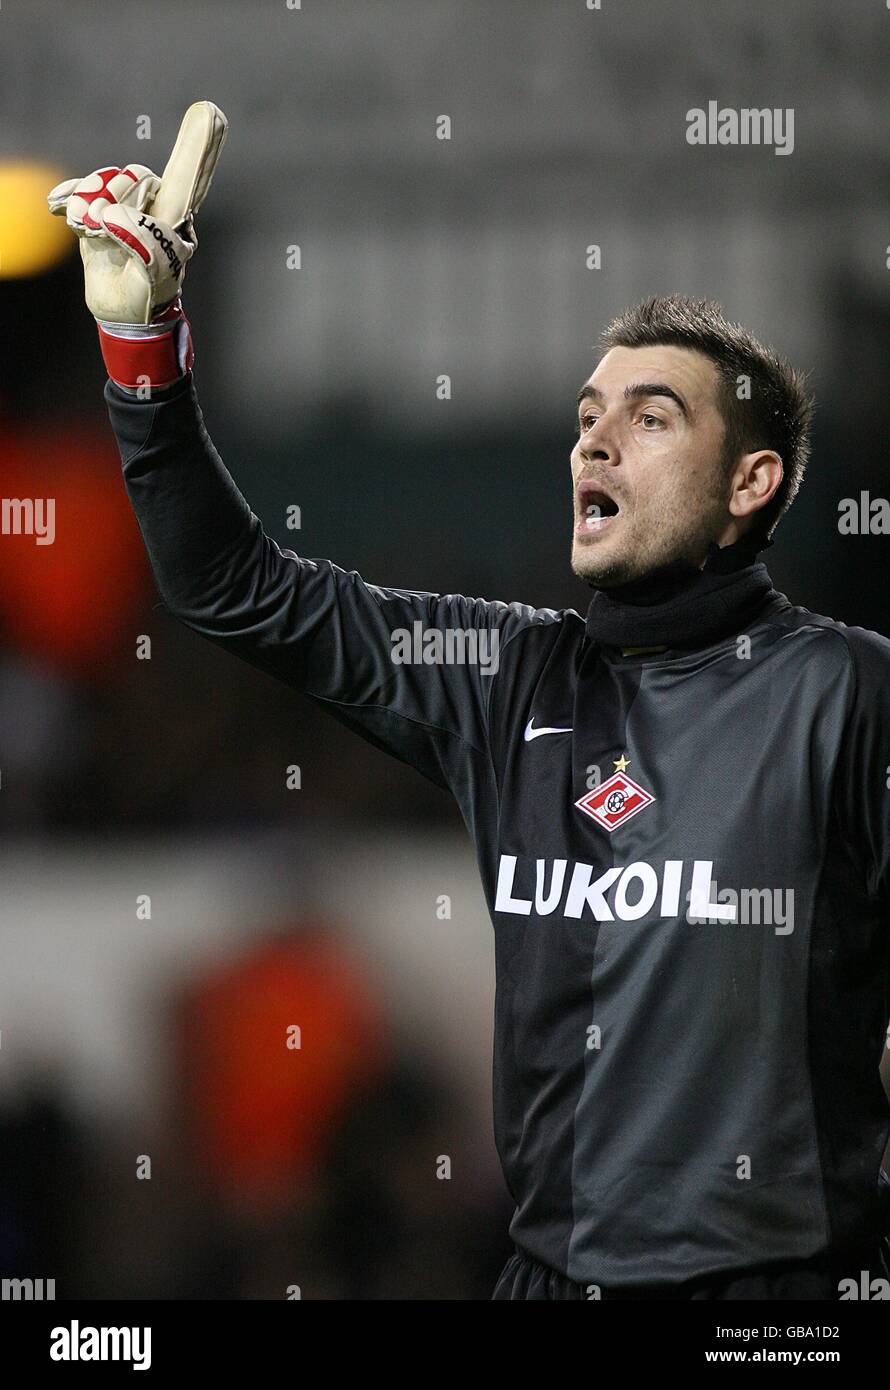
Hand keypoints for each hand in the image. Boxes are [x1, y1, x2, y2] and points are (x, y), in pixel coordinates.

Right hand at [48, 162, 194, 323]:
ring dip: (93, 198)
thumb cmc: (149, 290)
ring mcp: (121, 208)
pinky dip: (72, 196)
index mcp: (175, 216)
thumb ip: (141, 236)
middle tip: (108, 225)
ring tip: (91, 227)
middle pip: (137, 175)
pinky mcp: (94, 214)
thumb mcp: (156, 268)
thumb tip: (108, 212)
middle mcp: (150, 206)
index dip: (198, 148)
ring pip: (107, 179)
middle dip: (121, 194)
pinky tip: (64, 208)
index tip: (210, 115)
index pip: (186, 177)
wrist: (124, 312)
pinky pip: (81, 190)